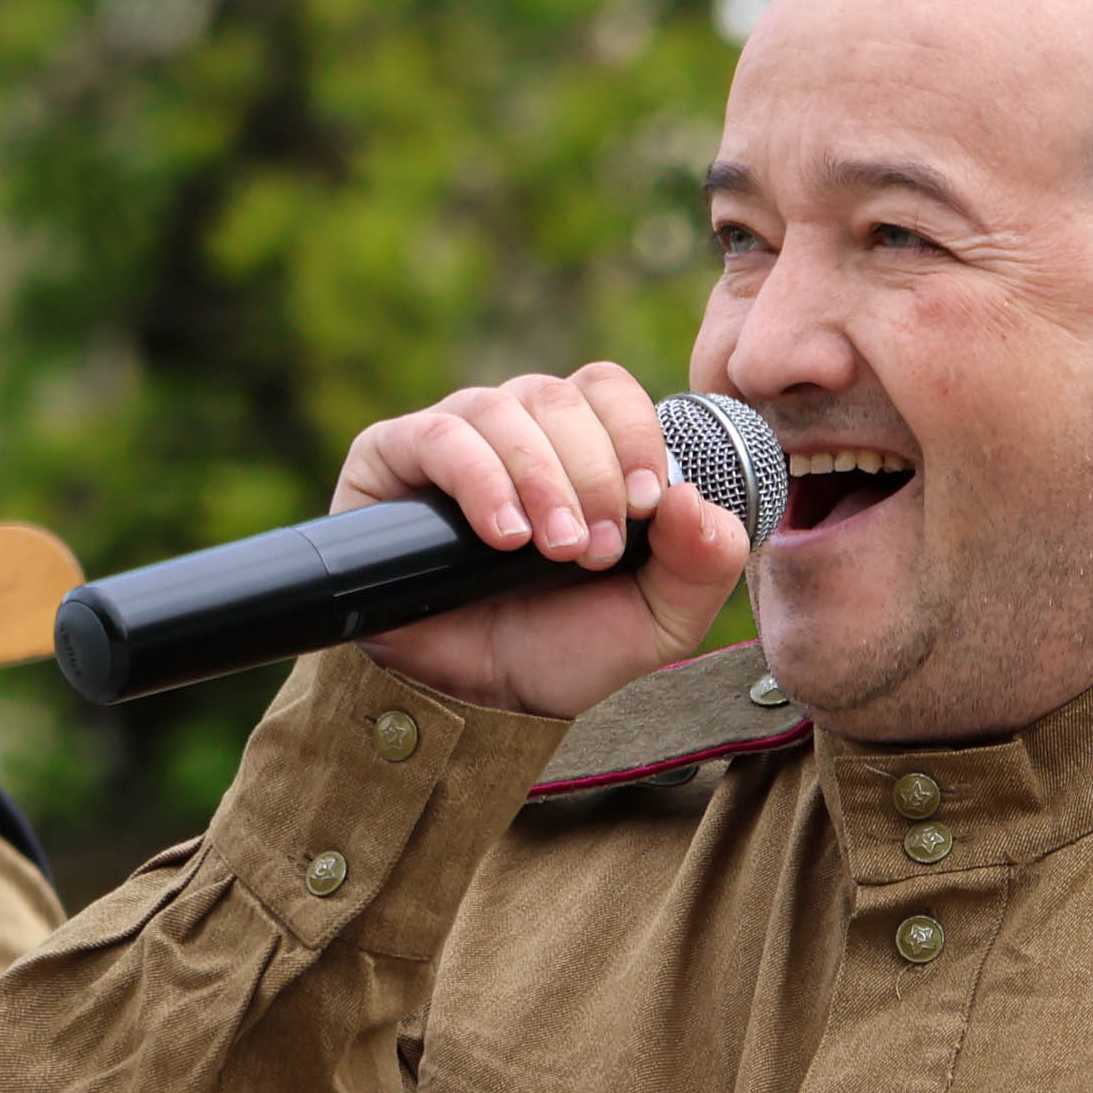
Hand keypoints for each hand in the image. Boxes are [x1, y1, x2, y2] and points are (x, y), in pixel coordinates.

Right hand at [334, 363, 748, 716]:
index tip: (645, 505)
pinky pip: (438, 437)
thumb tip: (695, 497)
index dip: (633, 434)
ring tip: (551, 549)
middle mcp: (516, 429)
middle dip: (590, 474)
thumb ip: (703, 561)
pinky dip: (481, 480)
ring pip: (503, 410)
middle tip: (593, 550)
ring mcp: (453, 439)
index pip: (608, 390)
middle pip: (560, 396)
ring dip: (540, 479)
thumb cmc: (566, 648)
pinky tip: (503, 537)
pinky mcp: (389, 460)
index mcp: (580, 445)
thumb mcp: (661, 619)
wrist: (481, 702)